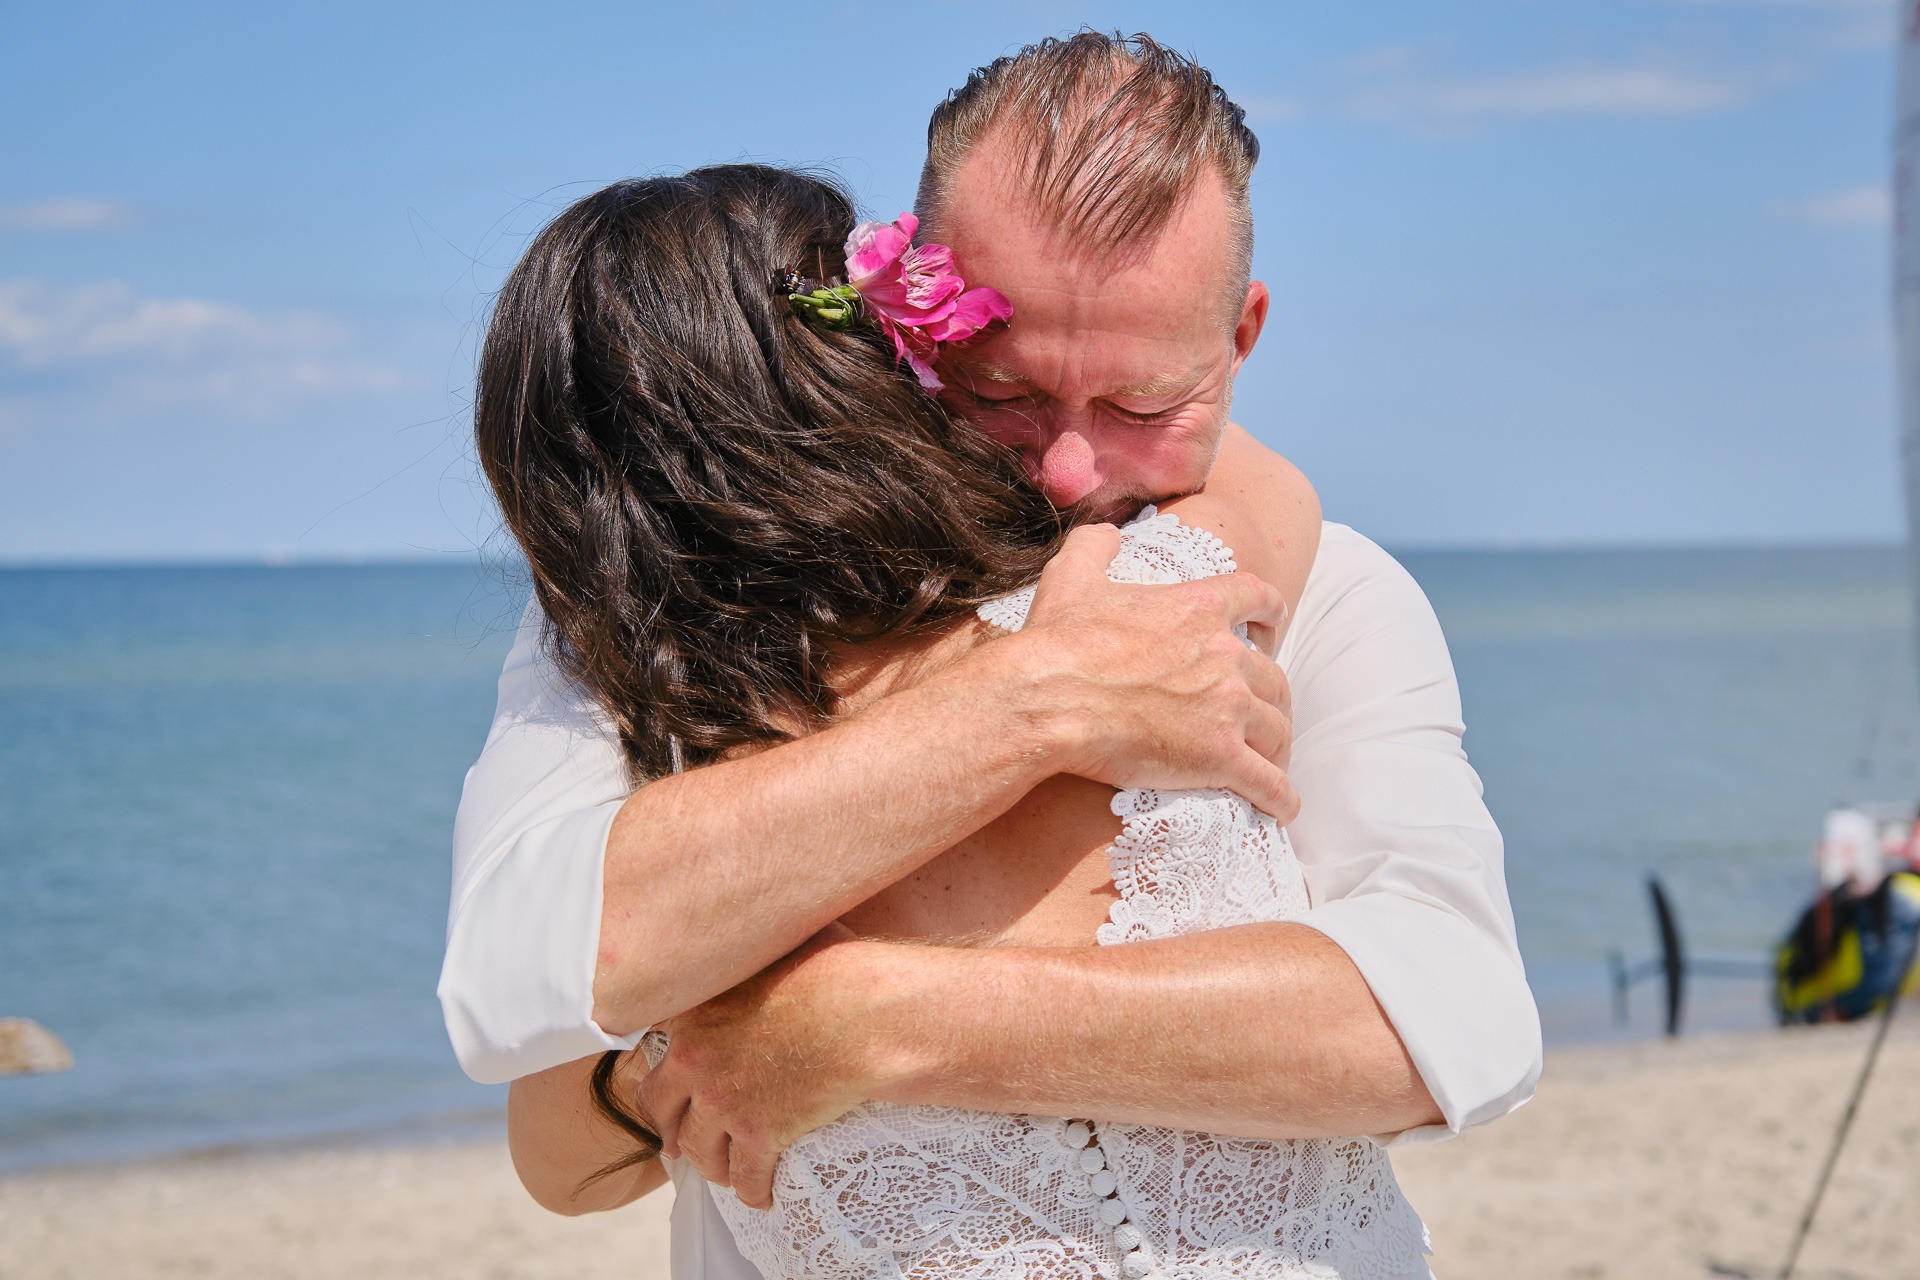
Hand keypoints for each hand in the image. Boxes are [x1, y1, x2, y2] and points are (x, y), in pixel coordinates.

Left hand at [636, 925, 893, 1209]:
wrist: (865, 1013)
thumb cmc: (836, 967)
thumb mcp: (779, 945)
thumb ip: (754, 950)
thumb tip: (767, 924)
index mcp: (694, 1011)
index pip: (653, 1048)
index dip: (665, 1068)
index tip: (675, 1080)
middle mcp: (695, 1059)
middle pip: (659, 1108)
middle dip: (671, 1126)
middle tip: (681, 1138)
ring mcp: (723, 1100)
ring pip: (698, 1151)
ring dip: (710, 1164)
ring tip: (726, 1170)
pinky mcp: (759, 1134)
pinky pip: (745, 1177)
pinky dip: (753, 1190)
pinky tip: (764, 1194)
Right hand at [1017, 524, 1296, 819]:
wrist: (1049, 700)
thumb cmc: (1057, 641)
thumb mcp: (1072, 577)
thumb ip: (1094, 547)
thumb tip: (1105, 532)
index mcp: (1199, 606)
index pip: (1258, 598)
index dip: (1271, 612)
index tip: (1274, 623)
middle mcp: (1226, 655)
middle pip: (1275, 677)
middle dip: (1274, 697)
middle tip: (1266, 713)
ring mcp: (1227, 707)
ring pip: (1278, 730)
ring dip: (1279, 748)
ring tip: (1273, 764)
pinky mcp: (1220, 757)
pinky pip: (1269, 783)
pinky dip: (1281, 797)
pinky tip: (1283, 810)